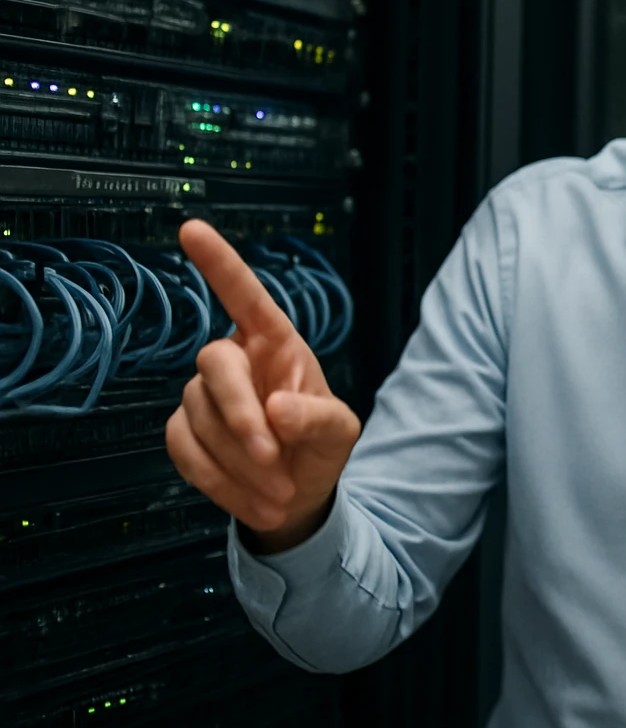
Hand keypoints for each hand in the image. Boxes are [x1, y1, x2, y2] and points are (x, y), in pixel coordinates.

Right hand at [166, 219, 360, 552]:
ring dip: (240, 463)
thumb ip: (318, 418)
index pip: (245, 296)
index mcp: (276, 343)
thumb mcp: (340, 432)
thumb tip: (278, 410)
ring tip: (281, 493)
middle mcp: (235, 358)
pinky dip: (219, 481)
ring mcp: (203, 394)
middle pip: (214, 366)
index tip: (192, 228)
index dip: (220, 264)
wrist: (298, 494)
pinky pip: (185, 451)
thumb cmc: (320, 445)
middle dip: (241, 418)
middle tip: (274, 461)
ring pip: (200, 417)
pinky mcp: (183, 430)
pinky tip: (253, 499)